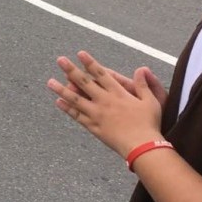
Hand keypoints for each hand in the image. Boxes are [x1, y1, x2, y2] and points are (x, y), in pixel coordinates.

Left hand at [47, 51, 164, 158]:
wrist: (142, 147)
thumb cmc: (149, 125)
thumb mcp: (152, 102)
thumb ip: (144, 84)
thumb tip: (141, 68)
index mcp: (118, 93)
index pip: (101, 74)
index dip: (90, 63)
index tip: (80, 53)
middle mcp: (104, 101)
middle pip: (84, 82)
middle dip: (71, 70)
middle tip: (60, 60)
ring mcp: (96, 114)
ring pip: (75, 99)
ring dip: (61, 89)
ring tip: (49, 82)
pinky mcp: (93, 126)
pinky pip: (77, 116)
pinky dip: (67, 108)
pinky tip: (58, 102)